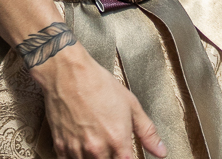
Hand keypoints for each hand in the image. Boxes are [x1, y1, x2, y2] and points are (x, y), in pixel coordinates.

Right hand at [31, 42, 166, 158]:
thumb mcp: (131, 103)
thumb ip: (148, 132)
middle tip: (108, 140)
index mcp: (118, 142)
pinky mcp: (60, 147)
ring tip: (94, 140)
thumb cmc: (98, 83)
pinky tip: (80, 144)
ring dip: (93, 157)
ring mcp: (78, 150)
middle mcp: (98, 150)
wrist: (68, 71)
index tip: (125, 153)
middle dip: (111, 157)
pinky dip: (76, 156)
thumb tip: (161, 152)